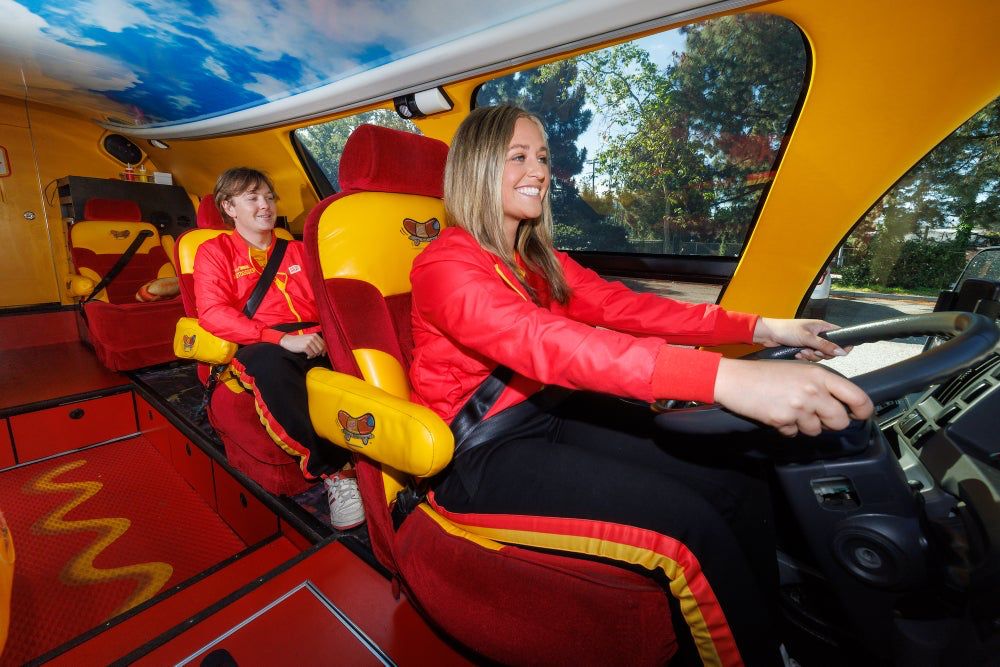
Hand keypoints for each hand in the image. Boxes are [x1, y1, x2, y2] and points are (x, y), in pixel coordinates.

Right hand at [279, 332, 326, 358]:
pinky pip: (312, 354)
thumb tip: (324, 351)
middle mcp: (313, 337)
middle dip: (319, 353)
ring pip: (317, 352)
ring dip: (314, 355)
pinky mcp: (305, 346)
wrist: (289, 341)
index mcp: (315, 335)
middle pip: (321, 348)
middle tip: (314, 355)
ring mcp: (309, 342)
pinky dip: (310, 357)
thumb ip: (316, 342)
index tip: (323, 354)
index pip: (324, 344)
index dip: (324, 350)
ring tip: (310, 355)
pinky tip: (307, 356)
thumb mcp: (309, 339)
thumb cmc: (299, 341)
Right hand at [715, 358, 873, 436]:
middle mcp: (813, 391)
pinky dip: (787, 427)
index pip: (857, 397)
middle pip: (840, 421)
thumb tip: (838, 403)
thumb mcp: (799, 370)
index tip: (859, 414)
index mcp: (820, 376)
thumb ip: (821, 385)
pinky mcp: (784, 420)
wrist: (735, 379)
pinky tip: (777, 413)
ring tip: (790, 410)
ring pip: (816, 430)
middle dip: (831, 423)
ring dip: (806, 425)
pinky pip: (794, 433)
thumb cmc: (764, 373)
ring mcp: (799, 407)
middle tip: (818, 416)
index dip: (863, 410)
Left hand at [754, 317, 847, 361]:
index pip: (841, 335)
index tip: (839, 352)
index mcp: (822, 327)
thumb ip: (825, 345)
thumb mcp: (807, 338)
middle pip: (831, 349)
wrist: (768, 335)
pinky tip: (796, 354)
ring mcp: (811, 342)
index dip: (843, 344)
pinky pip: (810, 357)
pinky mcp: (804, 349)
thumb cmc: (786, 330)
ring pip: (820, 356)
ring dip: (810, 356)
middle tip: (811, 351)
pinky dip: (804, 357)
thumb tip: (842, 351)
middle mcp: (819, 334)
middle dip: (821, 353)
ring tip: (801, 351)